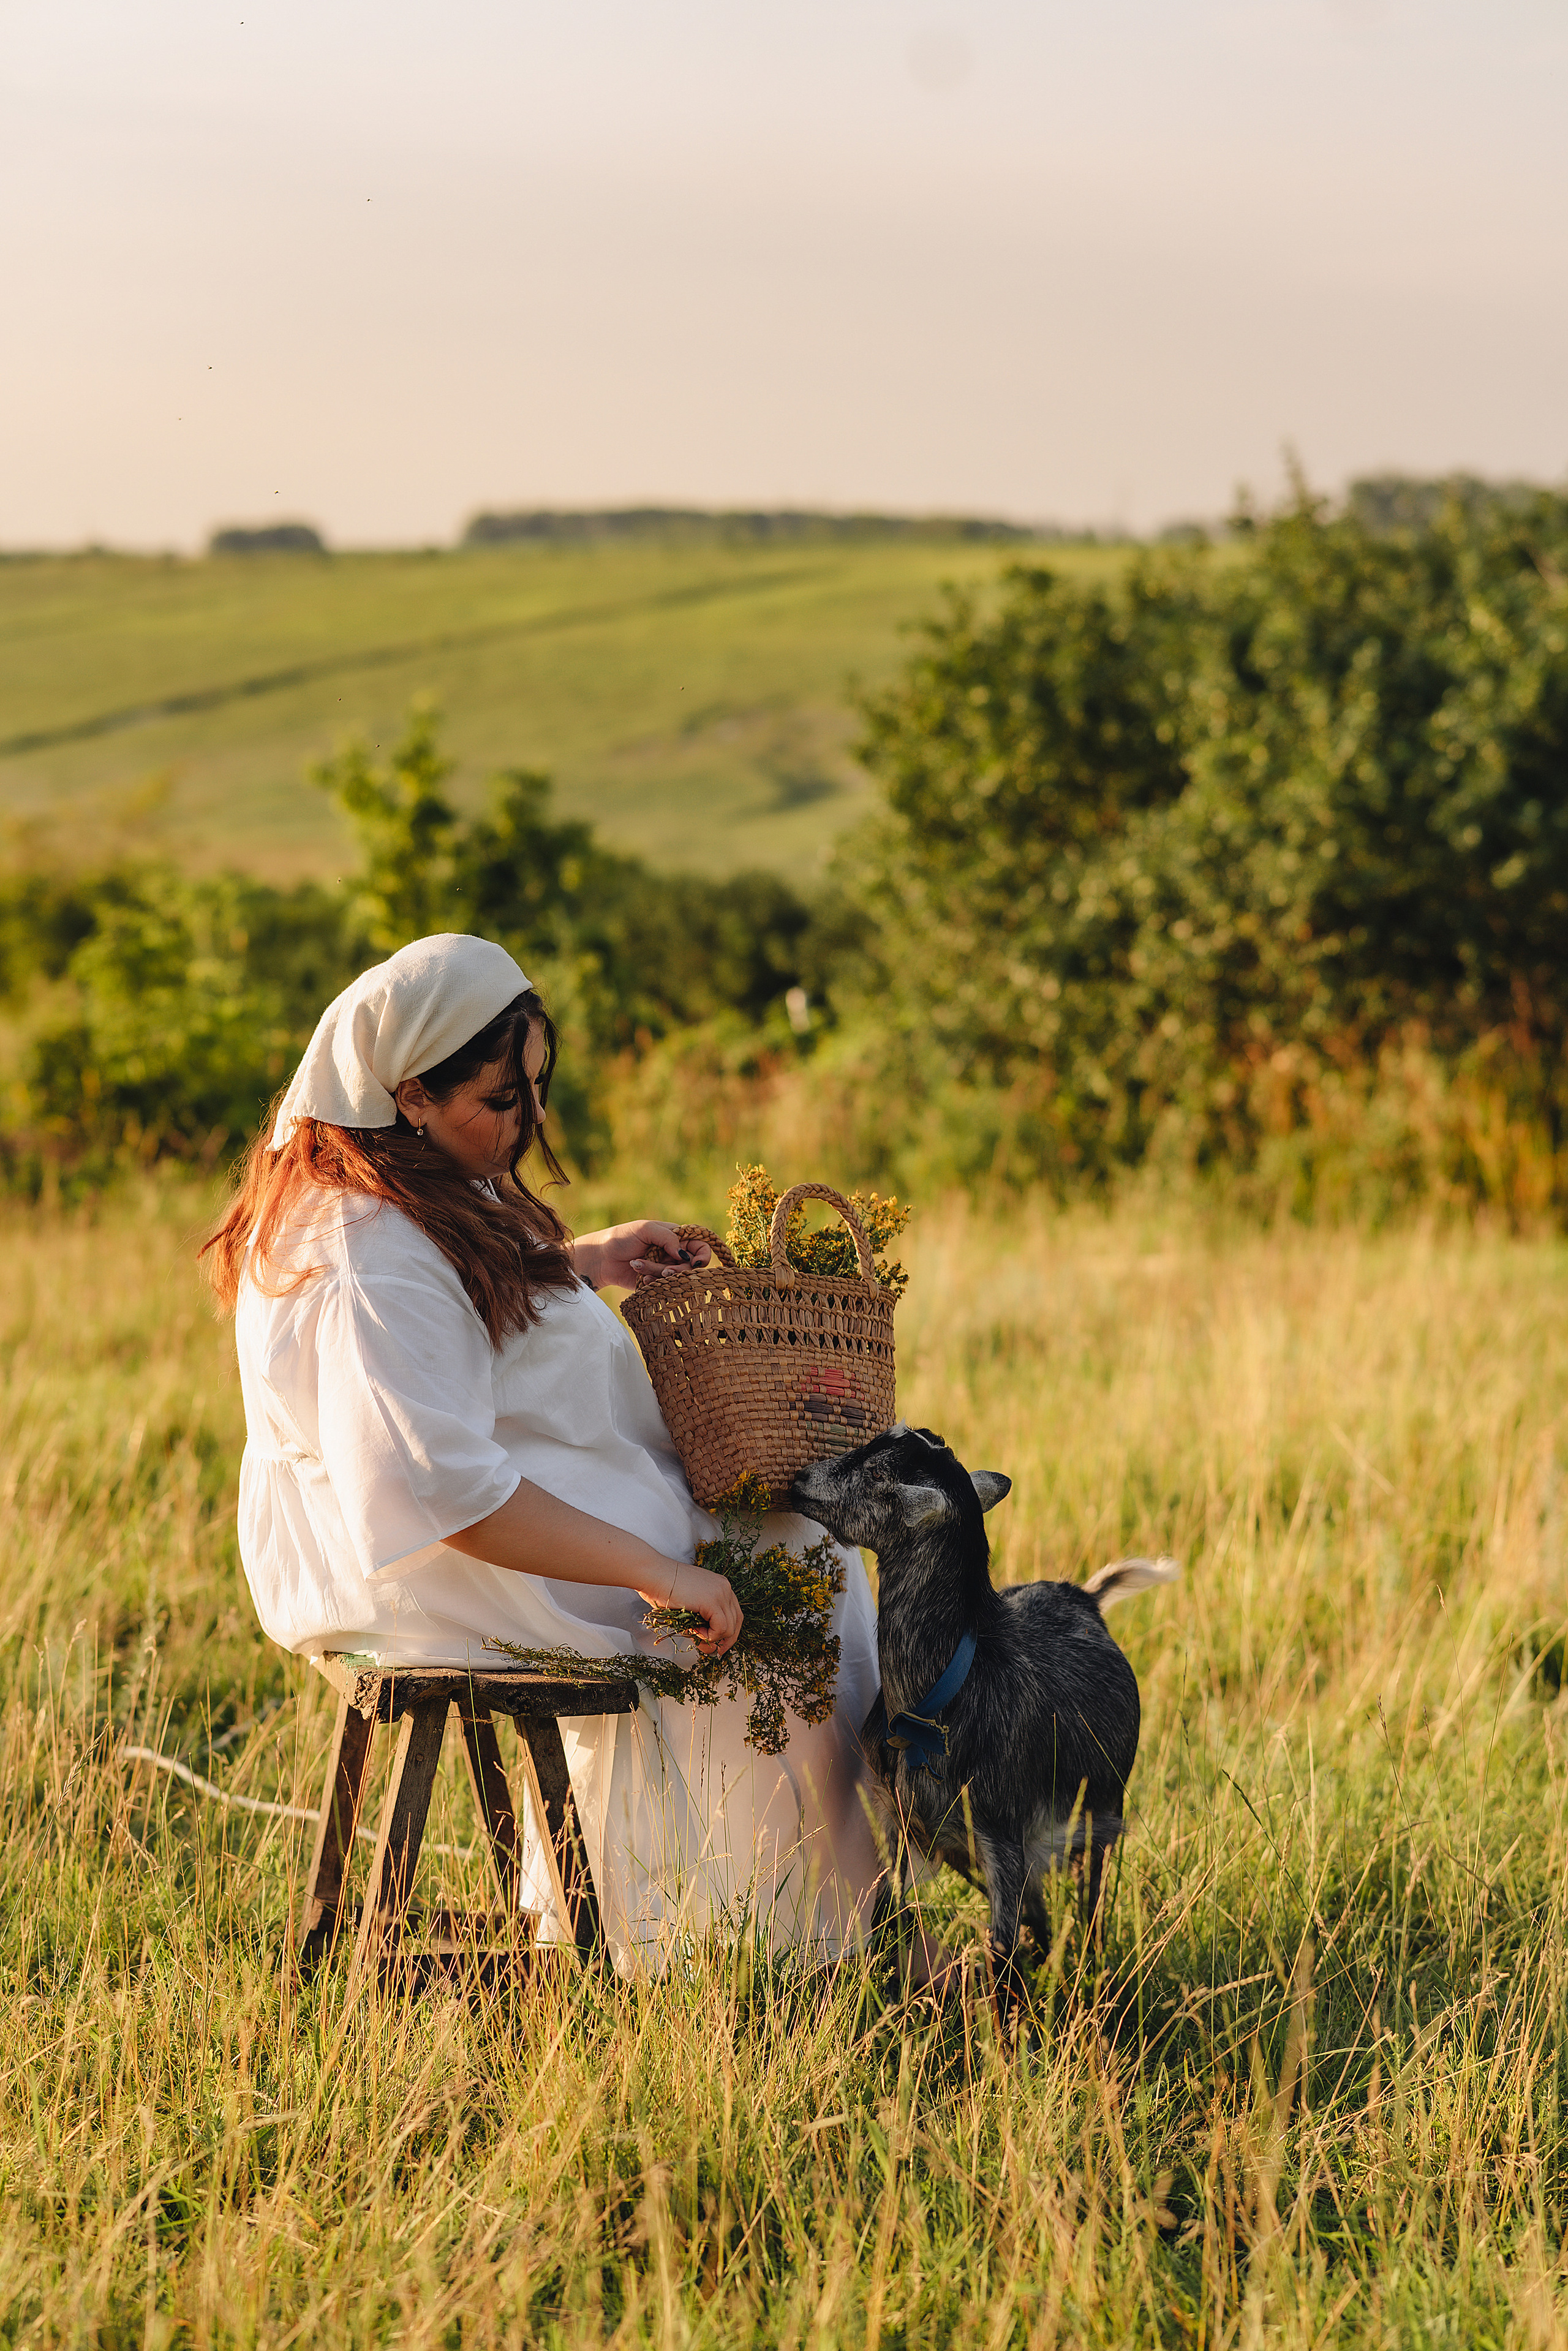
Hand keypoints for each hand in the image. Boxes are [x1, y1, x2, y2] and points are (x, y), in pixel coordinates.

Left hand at [572, 1220, 712, 1290]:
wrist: (601, 1258)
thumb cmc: (621, 1237)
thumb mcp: (645, 1229)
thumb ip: (668, 1238)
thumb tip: (686, 1256)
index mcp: (675, 1237)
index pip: (701, 1245)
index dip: (703, 1255)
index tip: (695, 1262)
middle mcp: (673, 1254)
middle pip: (690, 1266)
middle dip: (678, 1269)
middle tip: (664, 1271)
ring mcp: (664, 1269)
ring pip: (676, 1278)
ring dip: (659, 1274)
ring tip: (640, 1267)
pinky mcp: (655, 1283)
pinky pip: (664, 1288)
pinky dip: (653, 1284)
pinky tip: (641, 1279)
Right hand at [636, 1560, 742, 1657]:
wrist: (653, 1574)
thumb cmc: (663, 1588)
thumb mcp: (689, 1607)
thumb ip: (702, 1622)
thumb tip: (711, 1647)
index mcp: (720, 1586)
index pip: (734, 1614)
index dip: (728, 1633)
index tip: (718, 1645)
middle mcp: (724, 1588)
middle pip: (736, 1622)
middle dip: (724, 1640)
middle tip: (711, 1650)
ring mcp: (721, 1593)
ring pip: (729, 1628)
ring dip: (711, 1637)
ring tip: (693, 1632)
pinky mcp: (712, 1601)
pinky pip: (720, 1628)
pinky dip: (709, 1635)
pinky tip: (694, 1630)